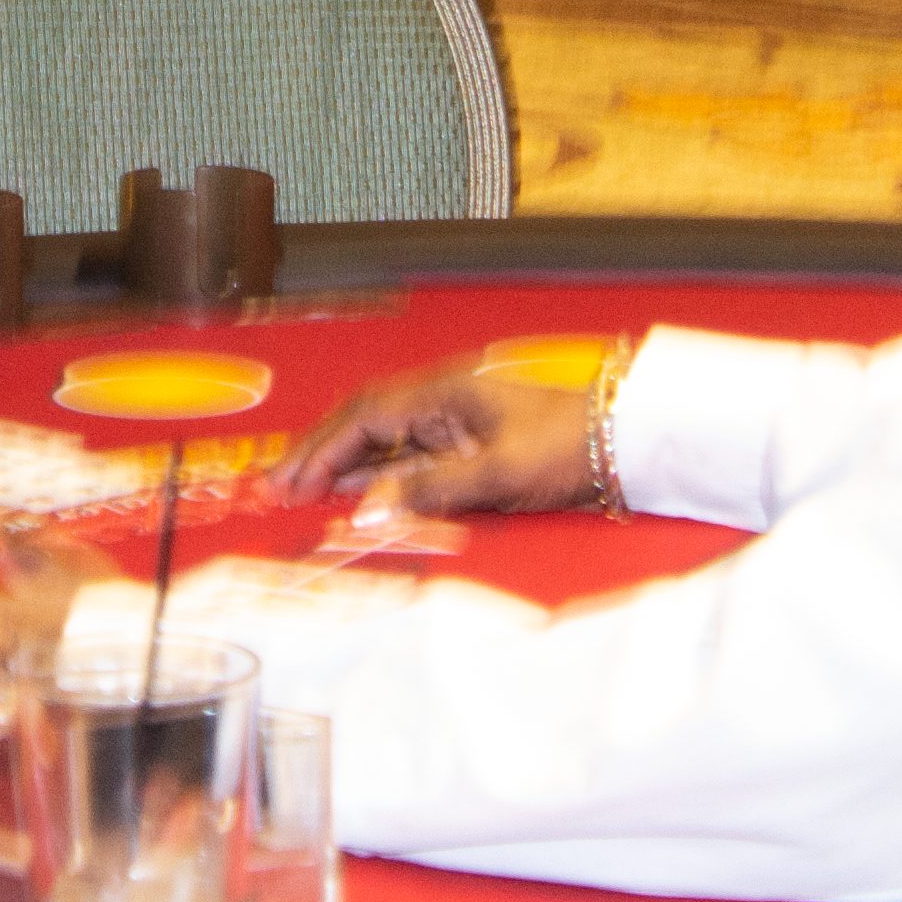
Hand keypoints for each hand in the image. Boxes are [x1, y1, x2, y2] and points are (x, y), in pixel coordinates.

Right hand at [276, 365, 591, 513]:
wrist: (623, 443)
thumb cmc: (569, 445)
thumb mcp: (499, 471)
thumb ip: (430, 489)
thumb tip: (367, 510)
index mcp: (444, 391)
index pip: (365, 416)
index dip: (323, 449)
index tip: (291, 480)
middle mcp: (442, 400)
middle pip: (363, 422)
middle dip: (318, 452)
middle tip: (277, 484)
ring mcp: (454, 422)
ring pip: (382, 442)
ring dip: (343, 465)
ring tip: (300, 491)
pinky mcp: (468, 446)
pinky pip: (409, 459)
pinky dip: (377, 476)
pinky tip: (355, 494)